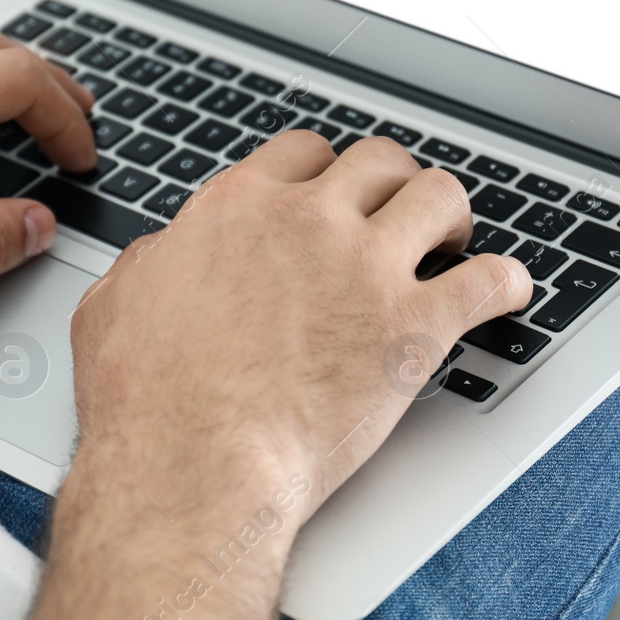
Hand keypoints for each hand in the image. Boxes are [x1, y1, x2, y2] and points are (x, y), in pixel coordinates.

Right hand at [11, 131, 530, 619]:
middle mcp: (309, 221)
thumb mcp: (113, 306)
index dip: (326, 172)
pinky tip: (506, 292)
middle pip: (379, 161)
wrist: (193, 467)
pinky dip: (505, 282)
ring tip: (456, 240)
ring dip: (453, 215)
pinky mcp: (413, 327)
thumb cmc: (146, 402)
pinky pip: (487, 280)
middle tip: (401, 213)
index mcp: (239, 208)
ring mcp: (366, 268)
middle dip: (395, 183)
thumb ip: (149, 264)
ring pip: (440, 196)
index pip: (303, 153)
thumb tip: (162, 256)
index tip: (335, 193)